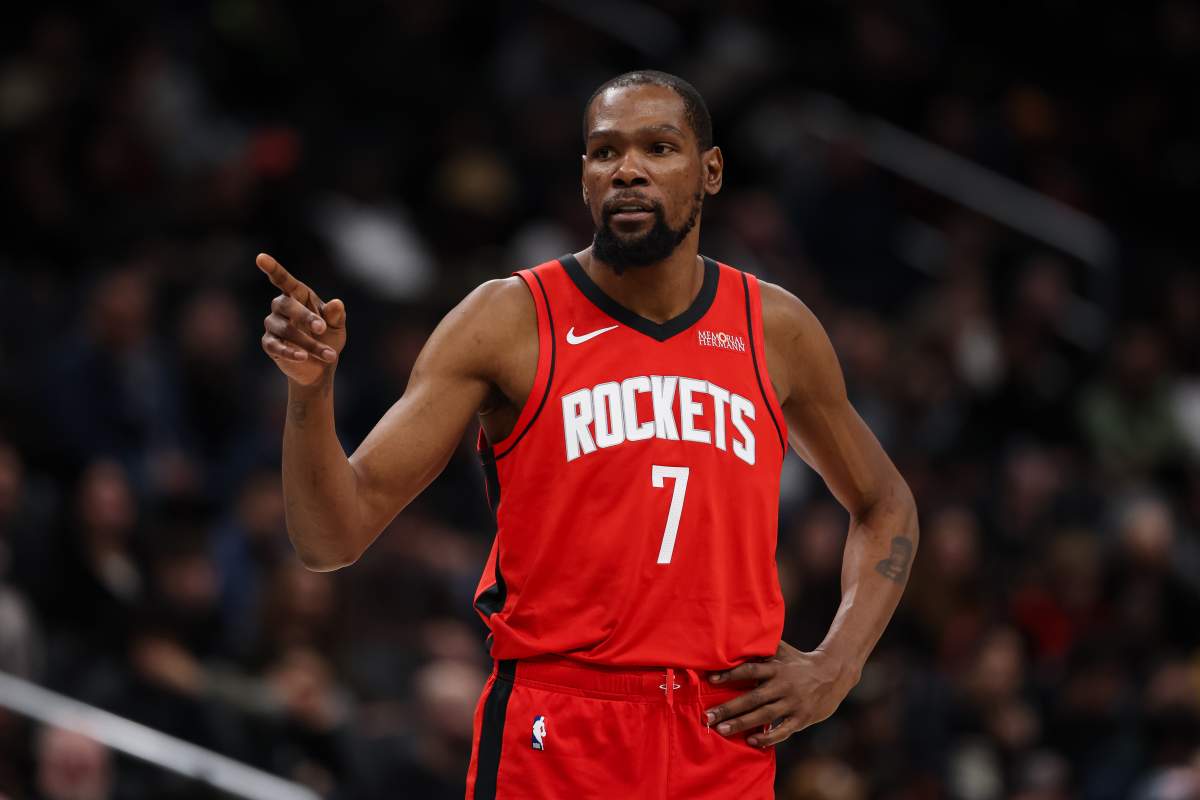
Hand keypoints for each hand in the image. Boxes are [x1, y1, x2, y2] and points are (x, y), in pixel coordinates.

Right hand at [257, 253, 346, 386]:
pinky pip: (276, 346)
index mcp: (298, 295)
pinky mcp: (269, 344)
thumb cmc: (328, 338)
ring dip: (309, 342)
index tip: (260, 258)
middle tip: (322, 328)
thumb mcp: (337, 327)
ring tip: (330, 355)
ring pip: (286, 329)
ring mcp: (273, 325)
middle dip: (305, 316)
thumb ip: (336, 315)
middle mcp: (281, 307)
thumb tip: (337, 303)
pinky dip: (291, 352)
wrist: (321, 366)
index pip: (283, 280)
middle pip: (286, 305)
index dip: (272, 268)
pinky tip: (303, 357)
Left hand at [704, 641, 860, 746]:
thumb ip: (762, 647)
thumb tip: (736, 635)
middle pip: (753, 698)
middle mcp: (784, 685)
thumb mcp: (782, 651)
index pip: (750, 670)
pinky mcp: (802, 718)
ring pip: (764, 716)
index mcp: (777, 668)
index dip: (730, 674)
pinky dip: (767, 737)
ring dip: (742, 724)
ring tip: (721, 730)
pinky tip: (751, 741)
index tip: (710, 680)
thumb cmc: (799, 662)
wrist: (834, 674)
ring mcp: (793, 703)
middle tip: (708, 717)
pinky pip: (782, 730)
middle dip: (729, 708)